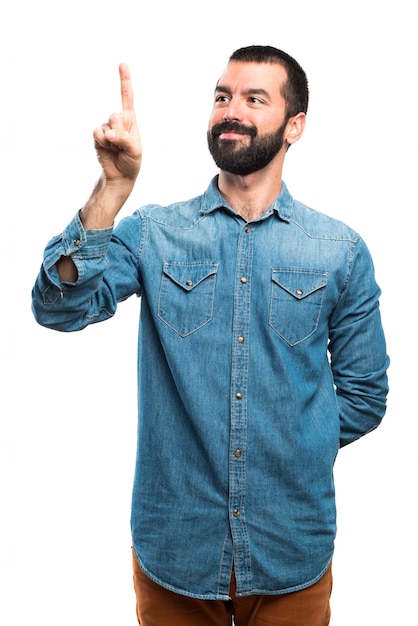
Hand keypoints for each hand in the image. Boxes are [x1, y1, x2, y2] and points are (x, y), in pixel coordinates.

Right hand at [93, 63, 141, 183]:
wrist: (120, 175)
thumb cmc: (132, 161)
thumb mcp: (135, 150)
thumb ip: (124, 138)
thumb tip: (108, 132)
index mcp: (130, 120)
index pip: (127, 97)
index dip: (124, 80)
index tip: (122, 63)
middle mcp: (118, 121)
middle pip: (115, 115)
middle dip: (119, 131)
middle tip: (122, 145)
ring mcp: (106, 127)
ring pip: (105, 125)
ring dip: (111, 140)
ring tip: (116, 149)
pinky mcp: (98, 136)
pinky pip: (97, 133)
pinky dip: (103, 142)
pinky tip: (107, 149)